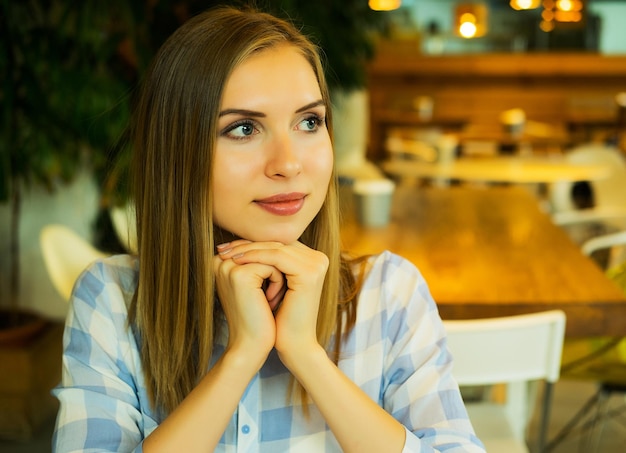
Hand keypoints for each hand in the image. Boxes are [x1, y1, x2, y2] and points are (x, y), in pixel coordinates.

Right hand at [213, 240, 279, 369]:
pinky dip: (279, 284)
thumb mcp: (258, 283)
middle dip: (276, 270)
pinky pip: (274, 267)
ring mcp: (228, 266)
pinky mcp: (239, 274)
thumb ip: (261, 260)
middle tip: (270, 296)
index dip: (273, 265)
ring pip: (272, 257)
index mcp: (221, 260)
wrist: (252, 345)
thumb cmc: (258, 317)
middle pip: (265, 249)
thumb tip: (280, 241)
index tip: (268, 290)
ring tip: (271, 300)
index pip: (258, 246)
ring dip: (279, 278)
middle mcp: (220, 260)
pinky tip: (270, 303)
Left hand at [216, 240, 328, 368]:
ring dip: (247, 249)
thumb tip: (237, 242)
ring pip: (275, 247)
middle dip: (247, 244)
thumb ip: (265, 262)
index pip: (278, 243)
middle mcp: (319, 258)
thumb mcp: (271, 284)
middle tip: (222, 248)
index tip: (227, 247)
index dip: (252, 243)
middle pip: (277, 242)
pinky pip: (277, 257)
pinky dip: (255, 257)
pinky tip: (237, 261)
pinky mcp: (309, 273)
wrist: (293, 343)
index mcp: (313, 259)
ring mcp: (317, 264)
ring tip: (226, 255)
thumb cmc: (280, 317)